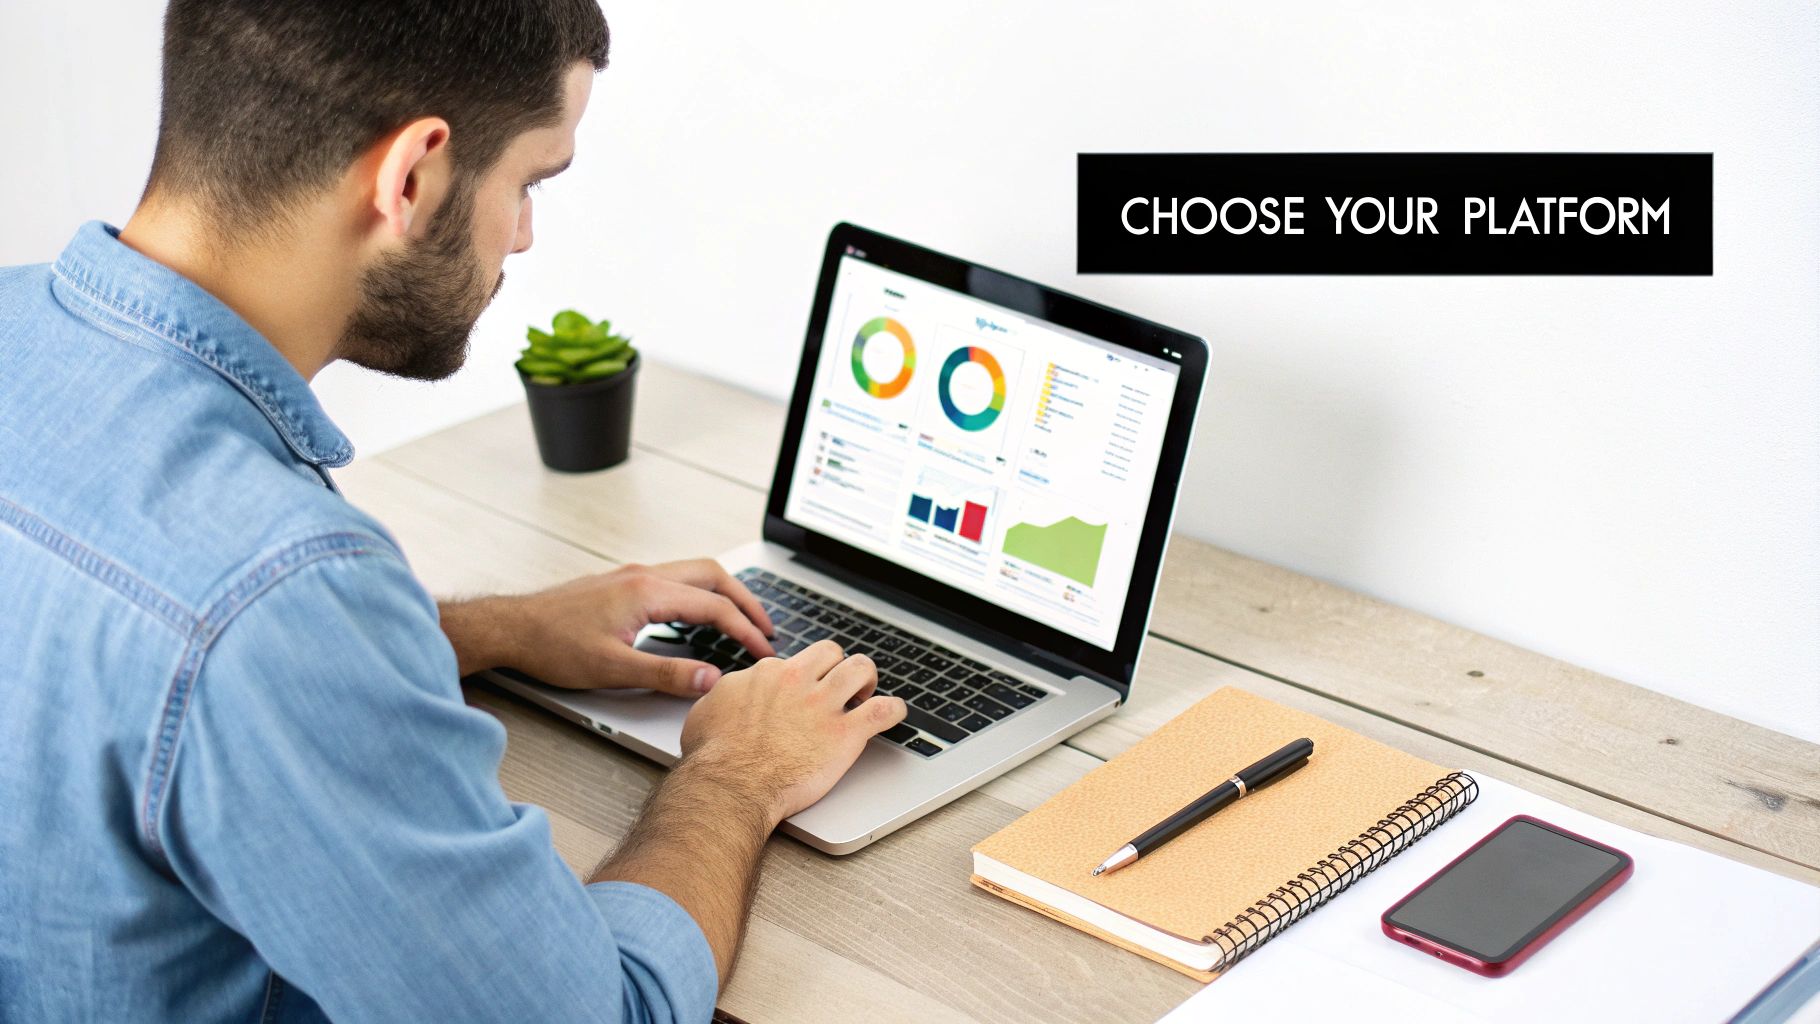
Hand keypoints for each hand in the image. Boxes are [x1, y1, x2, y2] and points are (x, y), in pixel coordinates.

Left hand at [445, 560, 774, 695]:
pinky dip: (701, 595)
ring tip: (742, 621)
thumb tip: (710, 679)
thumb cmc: (552, 645)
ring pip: (696, 573)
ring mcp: (634, 576)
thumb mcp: (612, 669)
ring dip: (724, 595)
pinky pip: (677, 580)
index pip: (714, 608)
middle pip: (714, 576)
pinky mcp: (624, 583)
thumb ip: (666, 674)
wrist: (512, 627)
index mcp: (648, 592)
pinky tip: (699, 617)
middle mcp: (645, 575)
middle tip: (766, 629)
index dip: (745, 631)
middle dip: (746, 602)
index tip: (763, 652)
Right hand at [680, 640, 907, 823]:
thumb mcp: (706, 710)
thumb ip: (726, 694)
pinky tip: (895, 714)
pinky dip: (895, 710)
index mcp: (768, 674)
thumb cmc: (714, 756)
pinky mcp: (845, 734)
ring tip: (866, 695)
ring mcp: (823, 705)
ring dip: (868, 679)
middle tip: (840, 687)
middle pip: (832, 652)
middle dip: (839, 666)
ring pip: (861, 668)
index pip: (794, 662)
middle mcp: (798, 681)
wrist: (729, 785)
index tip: (801, 693)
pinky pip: (884, 710)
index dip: (800, 678)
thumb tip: (728, 691)